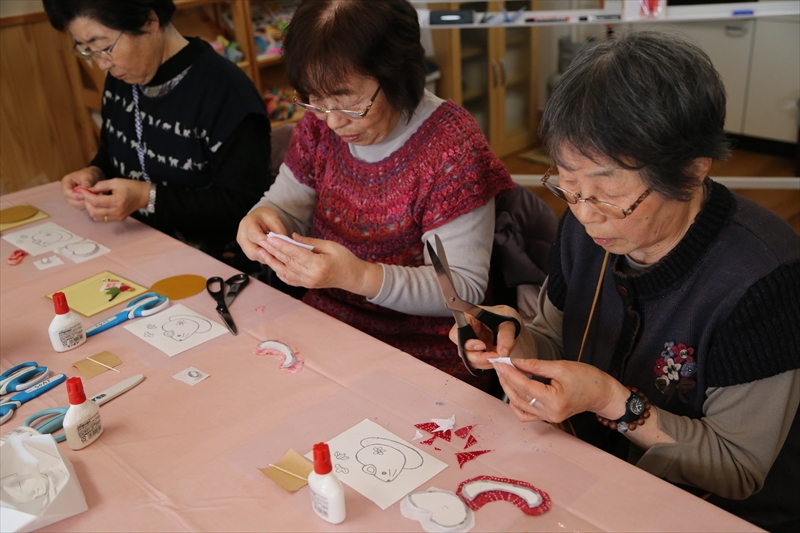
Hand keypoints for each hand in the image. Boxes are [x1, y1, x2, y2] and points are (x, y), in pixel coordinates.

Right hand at [61, 166, 102, 210]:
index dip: (75, 195)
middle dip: (81, 201)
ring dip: (85, 204)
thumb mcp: (88, 176)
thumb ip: (86, 184)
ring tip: (95, 200)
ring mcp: (72, 198)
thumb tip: (86, 191)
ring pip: (77, 205)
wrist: (94, 176)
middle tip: (92, 200)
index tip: (85, 195)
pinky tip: (95, 202)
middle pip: (70, 201)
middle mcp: (67, 192)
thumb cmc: (89, 174)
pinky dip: (88, 206)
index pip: (67, 192)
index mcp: (66, 183)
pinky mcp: (78, 202)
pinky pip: (82, 207)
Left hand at [81, 178, 149, 221]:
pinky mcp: (118, 219)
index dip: (86, 195)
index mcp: (116, 201)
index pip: (95, 201)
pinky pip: (102, 219)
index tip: (81, 190)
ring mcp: (117, 217)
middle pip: (93, 211)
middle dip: (86, 202)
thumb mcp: (115, 181)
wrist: (144, 196)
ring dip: (90, 208)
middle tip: (86, 195)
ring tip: (92, 200)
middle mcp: (117, 211)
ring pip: (96, 217)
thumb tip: (88, 190)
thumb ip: (100, 185)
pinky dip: (96, 213)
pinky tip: (98, 205)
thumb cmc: (131, 187)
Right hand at [236, 207, 287, 262]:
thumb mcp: (275, 219)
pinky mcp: (247, 251)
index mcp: (247, 223)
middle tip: (279, 254)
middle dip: (266, 253)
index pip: (254, 235)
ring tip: (278, 255)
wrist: (259, 219)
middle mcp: (242, 236)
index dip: (265, 242)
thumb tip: (284, 245)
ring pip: (254, 256)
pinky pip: (256, 257)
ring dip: (267, 257)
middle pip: (251, 250)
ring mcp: (243, 245)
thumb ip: (278, 232)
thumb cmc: (266, 218)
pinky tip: (274, 256)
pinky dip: (266, 258)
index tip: (275, 245)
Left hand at [259, 233, 382, 296]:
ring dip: (272, 262)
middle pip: (288, 262)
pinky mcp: (307, 285)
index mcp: (318, 265)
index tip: (271, 238)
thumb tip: (292, 237)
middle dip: (274, 251)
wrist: (352, 277)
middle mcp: (311, 276)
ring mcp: (308, 283)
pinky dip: (280, 272)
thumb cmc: (344, 258)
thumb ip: (309, 242)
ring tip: (262, 252)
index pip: (295, 254)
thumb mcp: (330, 245)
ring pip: (285, 272)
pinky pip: (289, 280)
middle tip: (262, 241)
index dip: (281, 246)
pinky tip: (273, 264)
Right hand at [448, 305, 534, 369]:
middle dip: (478, 357)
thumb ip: (506, 337)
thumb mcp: (509, 323)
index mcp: (467, 319)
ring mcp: (469, 344)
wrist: (510, 325)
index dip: (467, 343)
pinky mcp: (475, 353)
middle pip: (462, 350)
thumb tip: (502, 353)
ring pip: (468, 360)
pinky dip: (487, 364)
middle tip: (494, 356)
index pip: (455, 333)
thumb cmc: (506, 318)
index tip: (482, 346)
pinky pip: (476, 364)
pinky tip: (496, 359)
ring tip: (498, 357)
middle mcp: (465, 332)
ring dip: (484, 362)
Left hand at [494, 358, 628, 423]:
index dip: (510, 373)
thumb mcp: (561, 366)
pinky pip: (526, 414)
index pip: (525, 386)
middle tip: (498, 365)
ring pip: (519, 407)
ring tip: (504, 374)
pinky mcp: (547, 417)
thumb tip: (515, 362)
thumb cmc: (587, 378)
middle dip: (506, 380)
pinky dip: (516, 403)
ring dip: (509, 390)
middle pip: (519, 397)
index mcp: (555, 400)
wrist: (602, 393)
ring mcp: (548, 418)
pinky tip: (513, 390)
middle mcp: (550, 413)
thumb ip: (535, 365)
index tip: (499, 362)